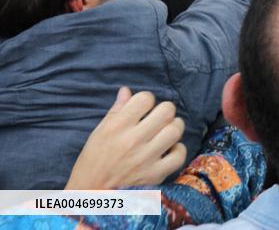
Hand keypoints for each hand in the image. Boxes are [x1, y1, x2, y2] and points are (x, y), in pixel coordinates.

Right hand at [65, 87, 185, 189]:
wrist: (89, 198)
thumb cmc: (92, 164)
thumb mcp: (98, 135)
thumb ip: (115, 112)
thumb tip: (126, 90)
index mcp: (116, 128)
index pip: (145, 98)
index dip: (146, 100)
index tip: (143, 109)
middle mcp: (132, 140)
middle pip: (167, 111)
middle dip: (165, 111)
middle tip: (158, 119)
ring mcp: (145, 158)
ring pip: (175, 130)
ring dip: (174, 128)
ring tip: (165, 132)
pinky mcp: (154, 175)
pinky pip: (179, 155)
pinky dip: (178, 150)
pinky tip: (169, 150)